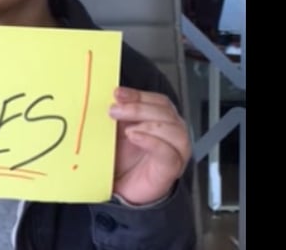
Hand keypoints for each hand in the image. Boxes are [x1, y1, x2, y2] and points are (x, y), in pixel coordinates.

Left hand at [109, 87, 190, 204]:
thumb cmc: (122, 161)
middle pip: (165, 111)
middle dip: (138, 107)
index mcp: (160, 120)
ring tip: (127, 128)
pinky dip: (152, 142)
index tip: (118, 94)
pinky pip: (168, 152)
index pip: (157, 101)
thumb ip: (118, 116)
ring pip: (173, 129)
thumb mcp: (116, 132)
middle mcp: (172, 133)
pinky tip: (135, 137)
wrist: (121, 191)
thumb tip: (110, 99)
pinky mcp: (171, 169)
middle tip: (115, 110)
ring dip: (147, 123)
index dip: (139, 95)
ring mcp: (175, 151)